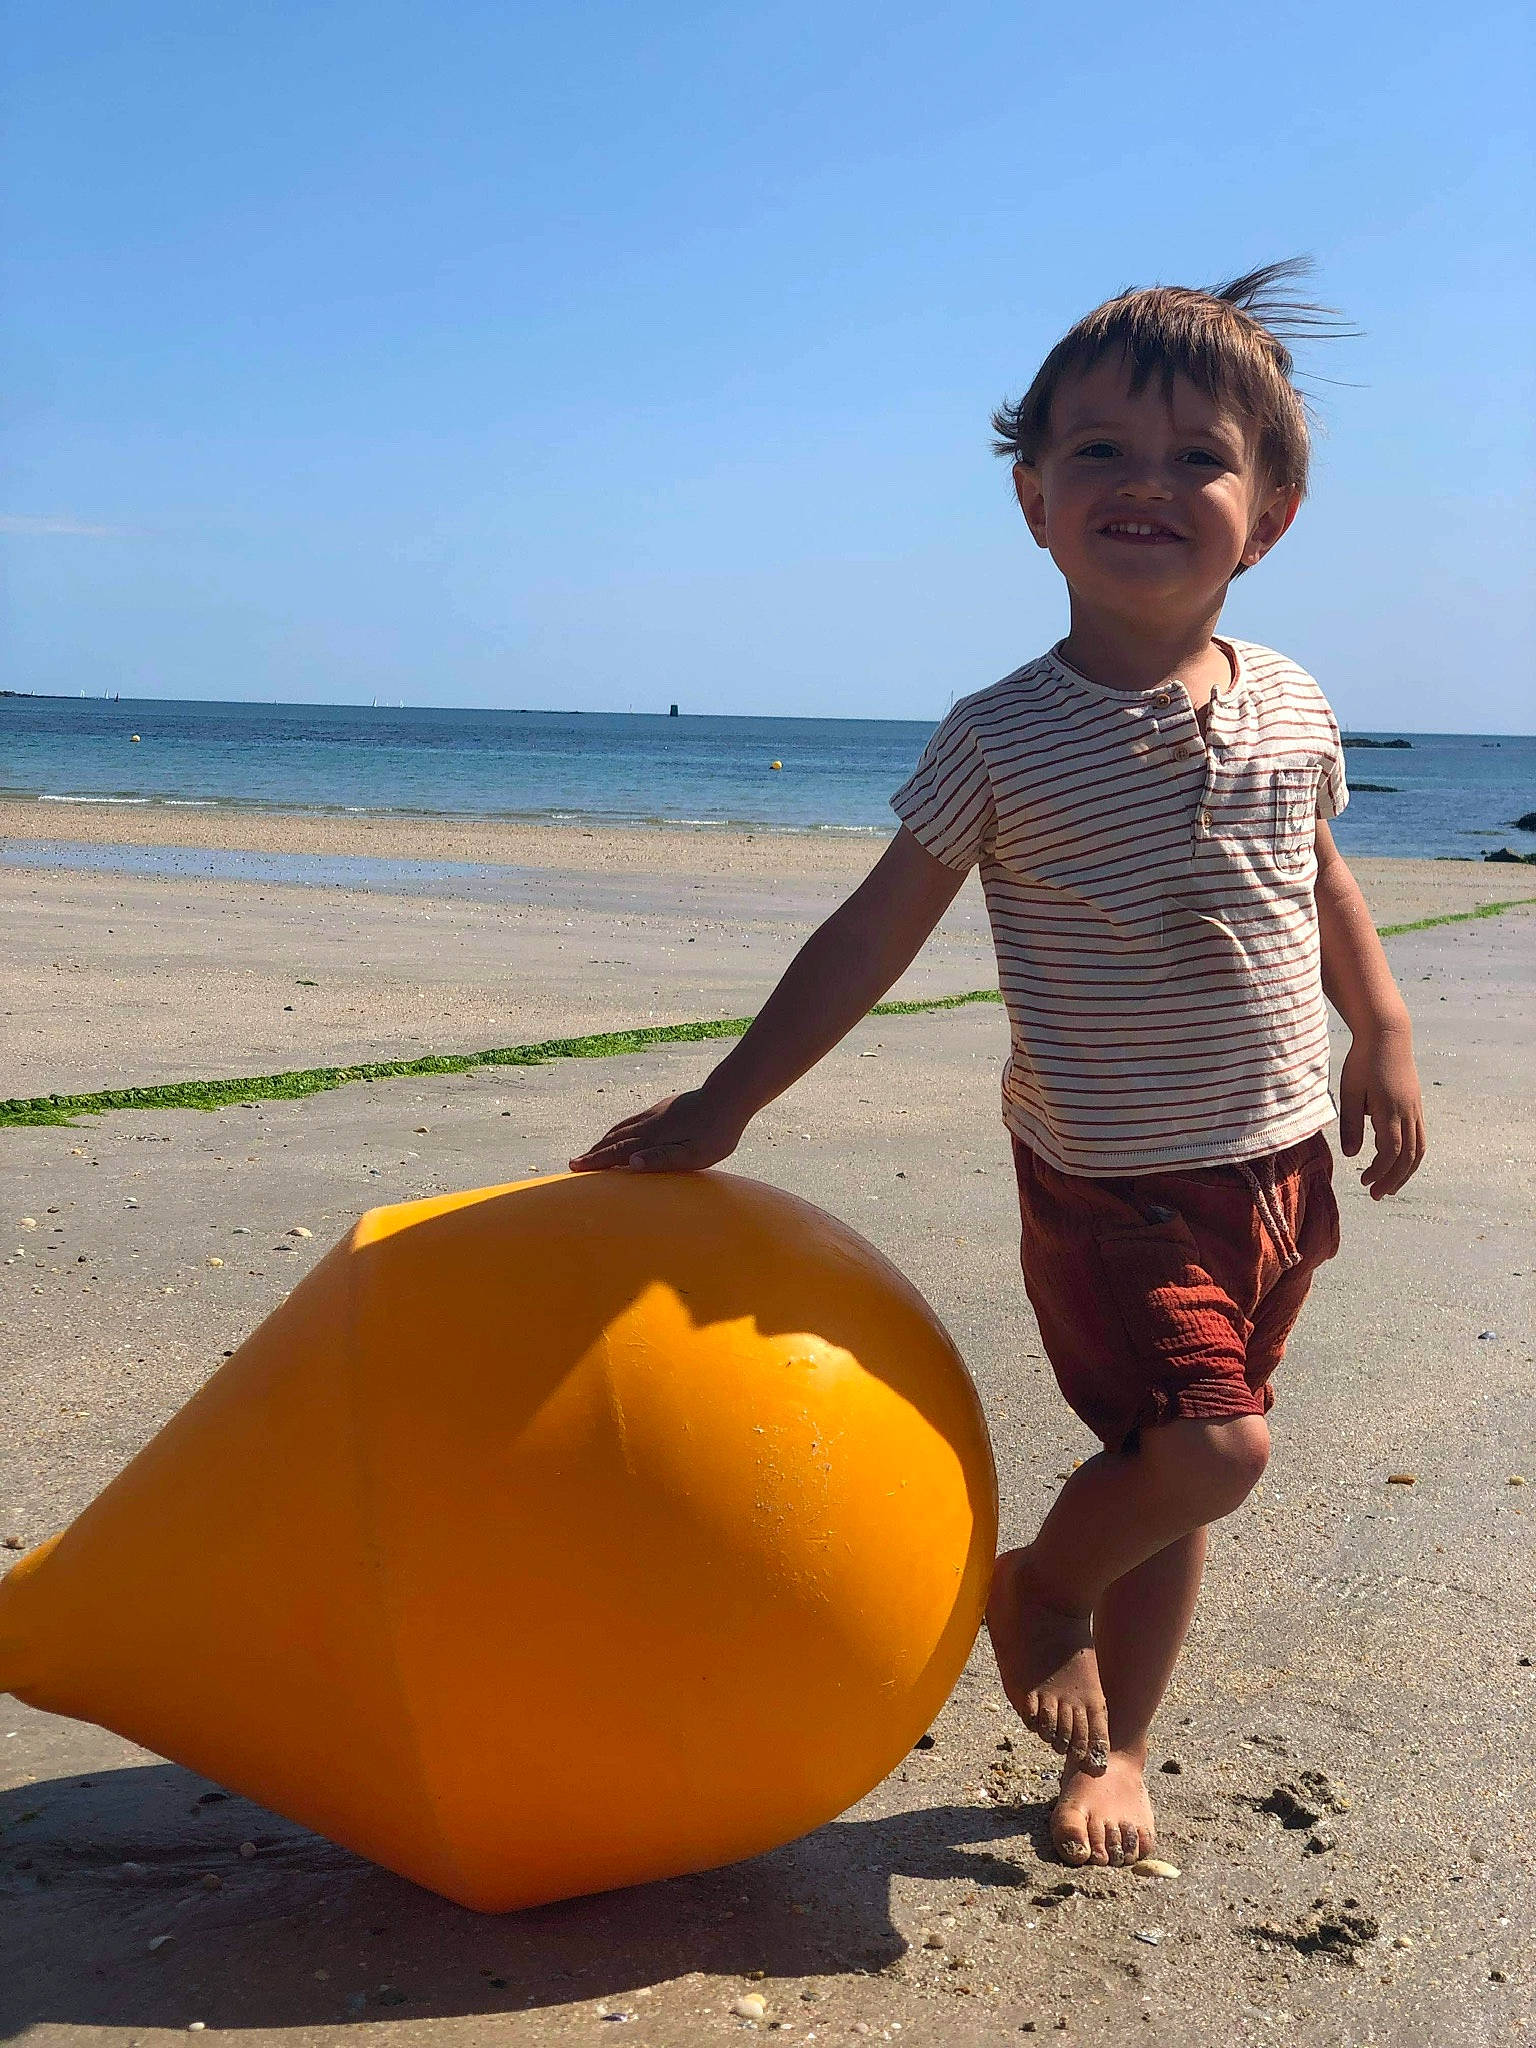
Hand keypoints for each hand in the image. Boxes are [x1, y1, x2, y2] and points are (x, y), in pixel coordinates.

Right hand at [568, 1088, 744, 1173]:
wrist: (730, 1095)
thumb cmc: (717, 1131)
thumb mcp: (695, 1153)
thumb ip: (663, 1159)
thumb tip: (630, 1164)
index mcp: (653, 1137)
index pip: (617, 1151)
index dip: (595, 1160)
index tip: (574, 1167)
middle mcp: (649, 1123)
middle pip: (614, 1138)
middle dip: (594, 1151)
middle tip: (575, 1163)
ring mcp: (656, 1113)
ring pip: (623, 1127)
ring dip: (605, 1140)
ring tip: (594, 1149)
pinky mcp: (665, 1107)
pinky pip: (634, 1120)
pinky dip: (619, 1129)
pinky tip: (623, 1132)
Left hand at [1338, 1030, 1425, 1198]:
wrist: (1388, 1035)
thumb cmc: (1363, 1061)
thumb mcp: (1349, 1091)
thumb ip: (1350, 1124)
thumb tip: (1350, 1155)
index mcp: (1390, 1111)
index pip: (1390, 1152)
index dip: (1379, 1171)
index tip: (1363, 1181)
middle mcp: (1408, 1113)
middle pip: (1408, 1157)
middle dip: (1393, 1180)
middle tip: (1376, 1195)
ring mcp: (1415, 1110)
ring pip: (1418, 1150)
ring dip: (1405, 1172)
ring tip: (1389, 1187)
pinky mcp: (1416, 1105)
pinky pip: (1420, 1137)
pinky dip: (1412, 1156)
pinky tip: (1399, 1163)